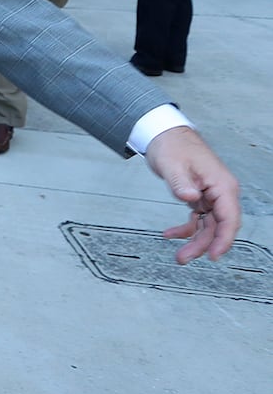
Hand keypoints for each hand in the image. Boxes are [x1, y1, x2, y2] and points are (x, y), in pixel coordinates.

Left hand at [146, 126, 241, 262]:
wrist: (165, 135)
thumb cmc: (173, 145)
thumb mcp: (173, 164)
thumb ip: (181, 183)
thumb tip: (191, 198)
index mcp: (221, 184)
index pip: (229, 217)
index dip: (224, 239)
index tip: (215, 255)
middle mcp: (220, 192)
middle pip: (219, 226)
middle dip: (204, 245)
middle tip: (185, 258)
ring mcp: (211, 195)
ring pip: (209, 226)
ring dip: (195, 241)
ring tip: (179, 255)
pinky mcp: (200, 197)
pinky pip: (198, 219)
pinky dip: (187, 228)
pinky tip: (171, 234)